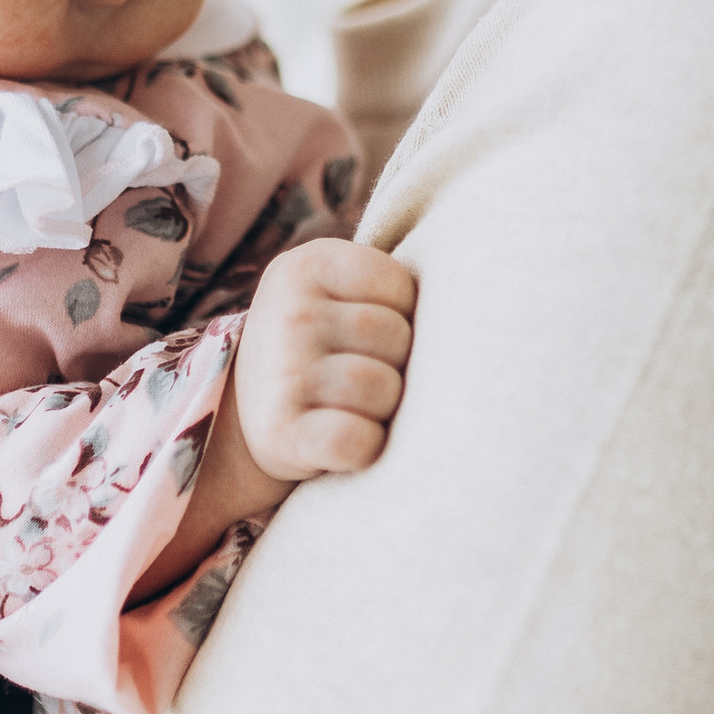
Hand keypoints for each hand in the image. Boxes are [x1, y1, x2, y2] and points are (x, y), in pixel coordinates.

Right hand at [231, 238, 416, 480]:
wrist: (242, 414)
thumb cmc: (321, 348)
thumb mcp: (335, 294)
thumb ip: (387, 288)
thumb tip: (471, 303)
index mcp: (306, 266)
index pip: (401, 288)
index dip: (401, 316)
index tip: (370, 333)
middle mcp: (290, 314)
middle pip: (395, 337)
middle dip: (395, 363)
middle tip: (363, 375)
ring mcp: (283, 373)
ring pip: (381, 388)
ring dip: (383, 408)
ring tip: (355, 406)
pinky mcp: (282, 433)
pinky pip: (356, 440)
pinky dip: (364, 448)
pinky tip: (348, 440)